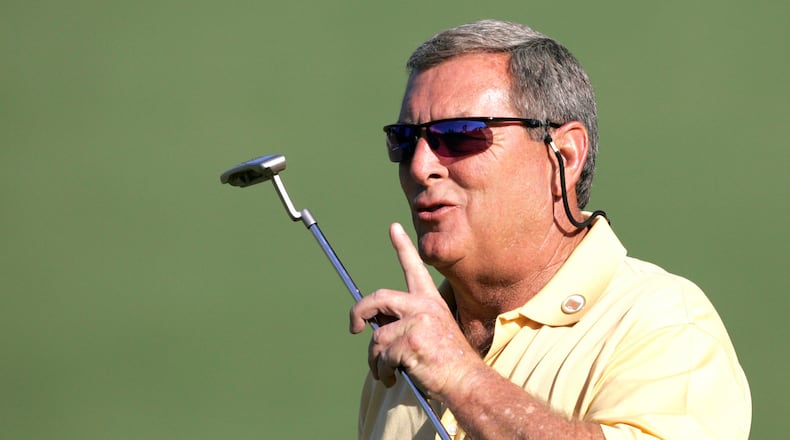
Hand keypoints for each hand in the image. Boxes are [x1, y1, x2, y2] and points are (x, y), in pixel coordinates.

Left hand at [349, 223, 481, 398]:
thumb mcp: (432, 332)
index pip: (414, 267)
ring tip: (384, 371)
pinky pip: (381, 356)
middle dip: (358, 312)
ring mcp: (417, 323)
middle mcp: (424, 306)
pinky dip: (382, 371)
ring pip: (377, 337)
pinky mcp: (411, 343)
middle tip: (354, 328)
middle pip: (378, 298)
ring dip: (374, 359)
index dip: (402, 246)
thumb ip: (407, 322)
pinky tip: (393, 378)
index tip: (393, 227)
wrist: (466, 381)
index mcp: (430, 301)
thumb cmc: (448, 361)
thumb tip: (373, 325)